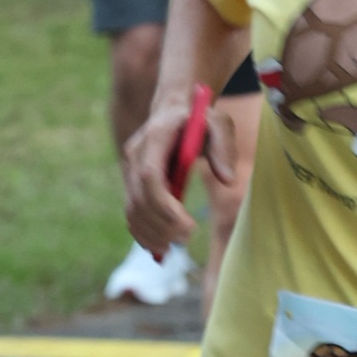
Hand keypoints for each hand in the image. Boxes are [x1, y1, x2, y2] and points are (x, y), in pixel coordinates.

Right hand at [122, 85, 234, 253]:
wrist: (175, 110)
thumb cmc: (201, 118)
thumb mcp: (219, 122)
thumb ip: (225, 146)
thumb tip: (227, 180)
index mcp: (155, 137)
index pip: (149, 176)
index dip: (165, 205)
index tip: (188, 225)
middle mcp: (135, 154)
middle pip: (138, 198)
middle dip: (160, 225)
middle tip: (186, 239)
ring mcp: (129, 169)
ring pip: (131, 210)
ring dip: (150, 234)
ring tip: (174, 247)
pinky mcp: (131, 182)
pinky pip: (131, 213)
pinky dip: (142, 233)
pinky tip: (160, 246)